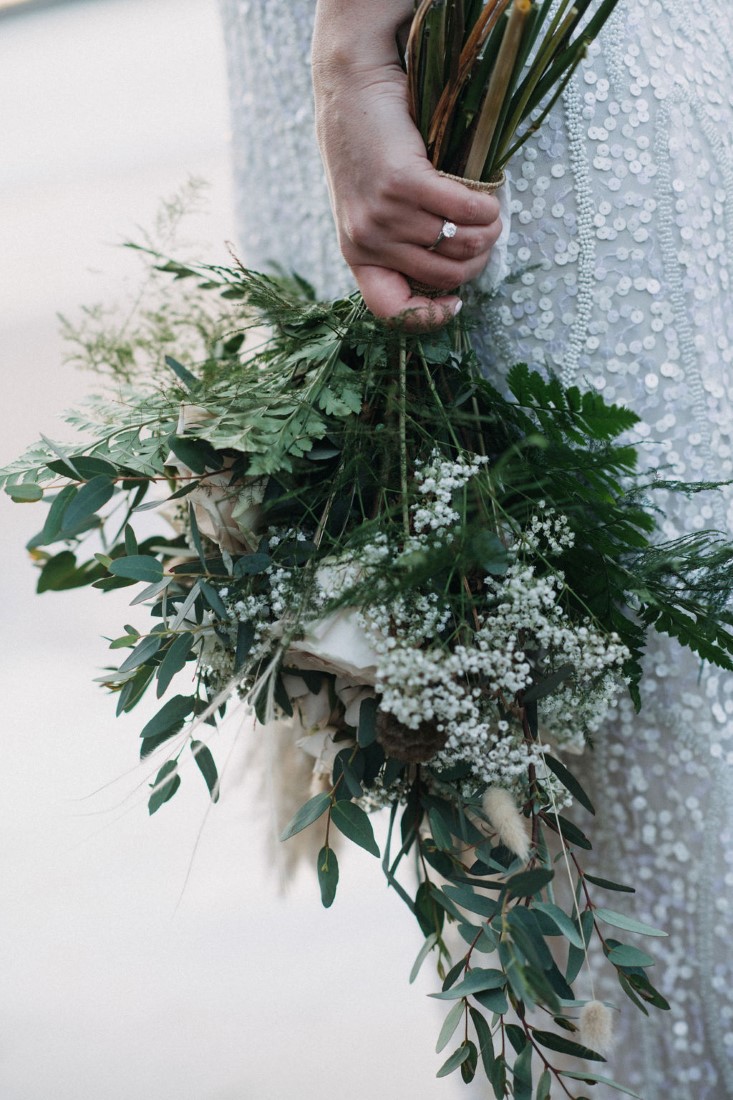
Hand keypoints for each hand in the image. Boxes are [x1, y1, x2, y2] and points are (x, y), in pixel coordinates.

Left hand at [312, 25, 502, 329]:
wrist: (351, 84)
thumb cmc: (368, 145)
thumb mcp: (370, 204)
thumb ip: (397, 239)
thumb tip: (455, 273)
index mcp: (356, 253)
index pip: (389, 311)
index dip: (427, 319)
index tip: (454, 303)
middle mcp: (367, 240)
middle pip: (446, 275)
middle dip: (477, 260)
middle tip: (485, 236)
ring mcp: (384, 213)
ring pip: (460, 244)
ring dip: (489, 230)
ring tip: (490, 213)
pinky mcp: (403, 182)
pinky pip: (464, 211)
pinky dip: (486, 207)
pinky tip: (490, 196)